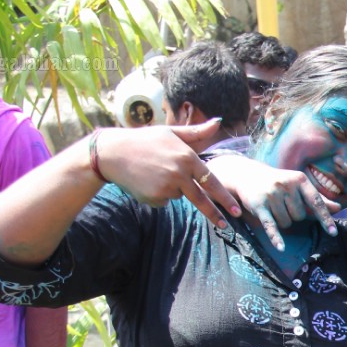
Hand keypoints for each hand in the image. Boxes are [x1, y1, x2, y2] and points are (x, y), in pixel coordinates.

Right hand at [96, 122, 240, 227]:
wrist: (111, 153)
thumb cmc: (143, 140)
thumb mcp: (171, 133)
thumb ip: (197, 133)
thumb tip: (219, 121)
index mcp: (187, 157)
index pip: (211, 182)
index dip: (224, 198)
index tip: (236, 210)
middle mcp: (179, 174)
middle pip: (201, 199)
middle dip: (214, 214)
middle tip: (225, 225)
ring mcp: (166, 187)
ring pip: (179, 196)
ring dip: (172, 188)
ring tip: (154, 172)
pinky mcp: (154, 198)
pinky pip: (164, 201)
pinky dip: (159, 194)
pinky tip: (146, 181)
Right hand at [206, 154, 338, 249]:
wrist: (248, 175)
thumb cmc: (279, 184)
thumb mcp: (298, 187)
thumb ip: (317, 199)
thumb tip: (338, 208)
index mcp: (300, 179)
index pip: (316, 203)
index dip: (325, 219)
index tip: (333, 233)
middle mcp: (286, 185)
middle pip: (300, 216)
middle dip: (293, 216)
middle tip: (282, 205)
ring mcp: (272, 194)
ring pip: (286, 223)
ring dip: (281, 221)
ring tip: (272, 208)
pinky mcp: (259, 204)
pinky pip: (271, 225)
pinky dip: (276, 237)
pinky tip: (280, 248)